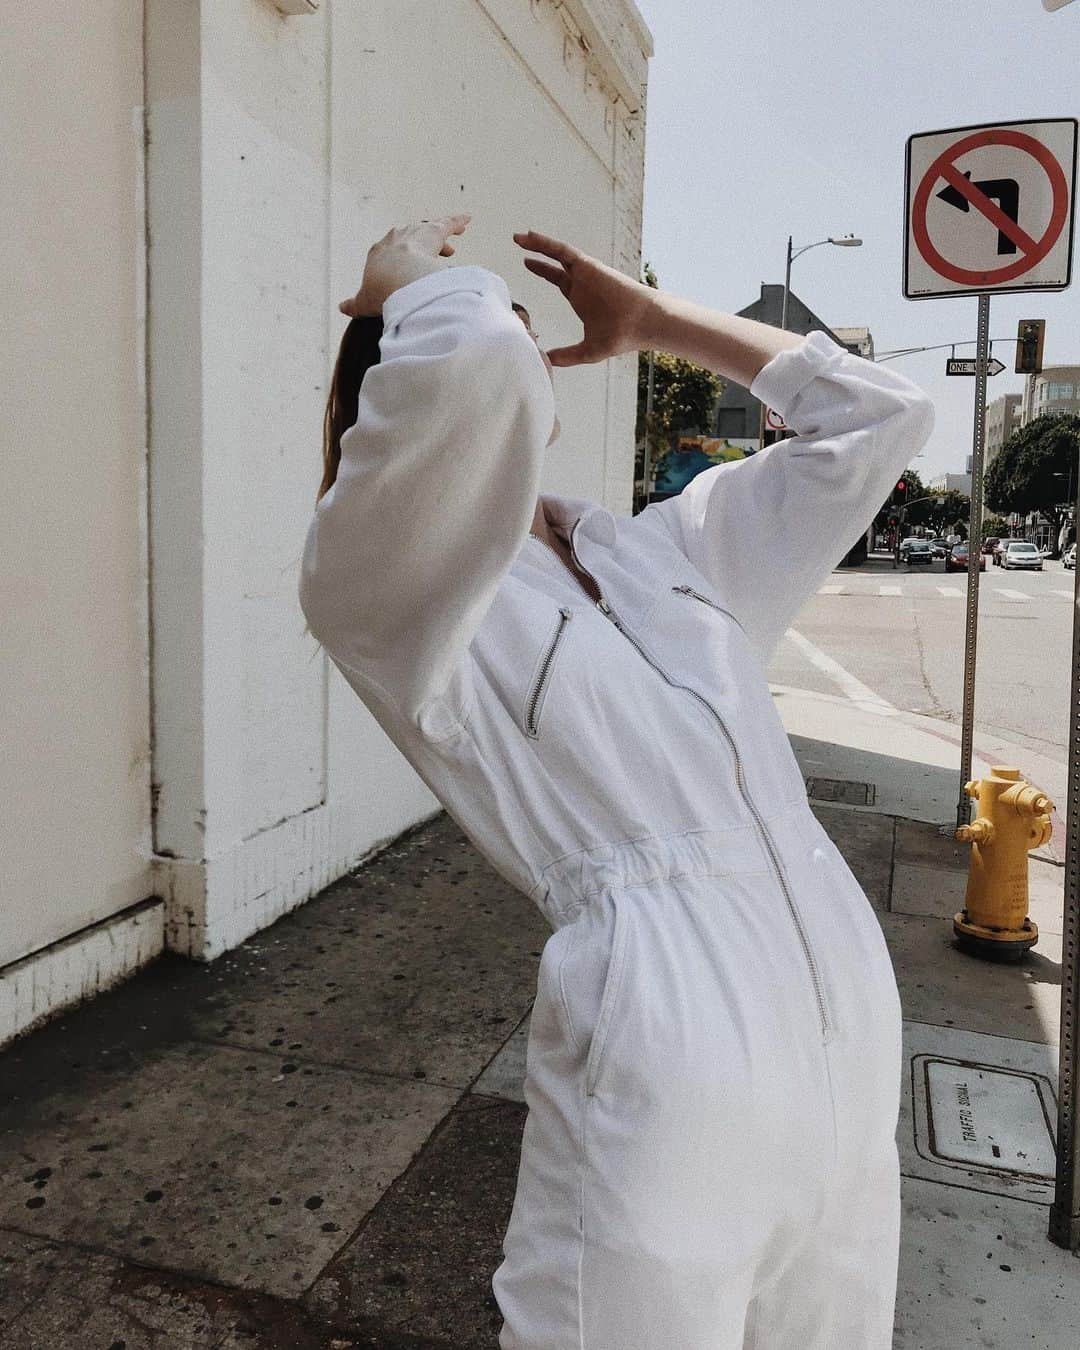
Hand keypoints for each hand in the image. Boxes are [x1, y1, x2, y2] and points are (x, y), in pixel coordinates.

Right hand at [338, 214, 470, 317]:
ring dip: (438, 239)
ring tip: (449, 250)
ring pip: (428, 231)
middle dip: (419, 248)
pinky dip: (457, 222)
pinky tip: (467, 220)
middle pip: (409, 238)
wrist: (398, 280)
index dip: (399, 259)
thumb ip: (354, 304)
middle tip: (430, 261)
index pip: (389, 250)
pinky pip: (448, 224)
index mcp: (378, 251)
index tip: (406, 269)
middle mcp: (395, 237)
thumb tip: (342, 308)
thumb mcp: (364, 302)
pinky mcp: (434, 232)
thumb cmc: (381, 292)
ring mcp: (414, 233)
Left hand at [512, 229, 653, 365]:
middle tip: (519, 246)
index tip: (527, 264)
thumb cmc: (622, 336)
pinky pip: (562, 251)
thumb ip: (566, 355)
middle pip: (555, 264)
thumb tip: (546, 361)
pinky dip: (546, 243)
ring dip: (537, 244)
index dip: (543, 271)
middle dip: (537, 256)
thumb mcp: (588, 351)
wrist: (640, 325)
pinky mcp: (587, 266)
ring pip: (557, 253)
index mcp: (581, 298)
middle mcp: (582, 283)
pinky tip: (531, 237)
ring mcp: (585, 273)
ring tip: (518, 237)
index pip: (559, 280)